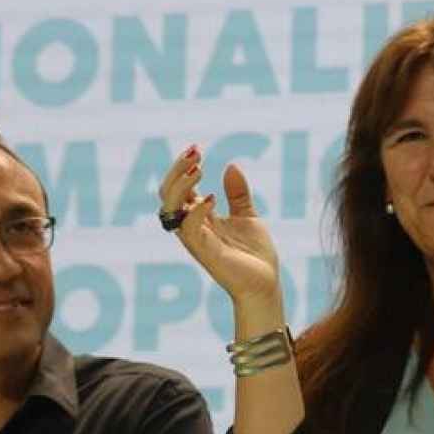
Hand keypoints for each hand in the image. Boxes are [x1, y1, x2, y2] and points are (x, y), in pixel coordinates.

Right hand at [160, 145, 281, 301]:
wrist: (266, 285)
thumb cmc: (254, 255)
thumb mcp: (247, 216)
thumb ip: (238, 193)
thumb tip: (231, 165)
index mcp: (199, 218)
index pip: (178, 188)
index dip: (181, 168)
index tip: (196, 149)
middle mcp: (192, 227)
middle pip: (167, 194)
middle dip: (177, 170)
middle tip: (195, 152)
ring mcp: (196, 240)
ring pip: (170, 208)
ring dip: (181, 185)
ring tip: (199, 169)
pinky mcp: (206, 253)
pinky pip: (190, 229)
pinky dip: (197, 211)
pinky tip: (212, 198)